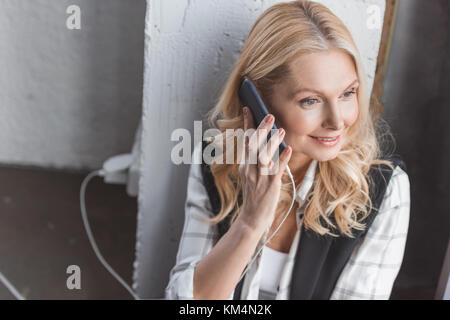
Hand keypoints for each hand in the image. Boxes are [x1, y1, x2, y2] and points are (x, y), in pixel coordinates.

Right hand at [236, 107, 291, 231]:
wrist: (252, 217)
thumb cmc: (254, 196)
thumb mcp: (249, 176)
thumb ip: (254, 160)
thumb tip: (263, 142)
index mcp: (244, 165)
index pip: (245, 141)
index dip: (246, 124)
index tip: (248, 109)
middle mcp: (250, 169)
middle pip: (253, 145)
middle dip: (261, 129)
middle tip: (269, 115)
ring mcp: (259, 177)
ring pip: (264, 156)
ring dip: (273, 141)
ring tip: (281, 129)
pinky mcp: (270, 185)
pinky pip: (276, 169)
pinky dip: (282, 159)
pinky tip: (288, 149)